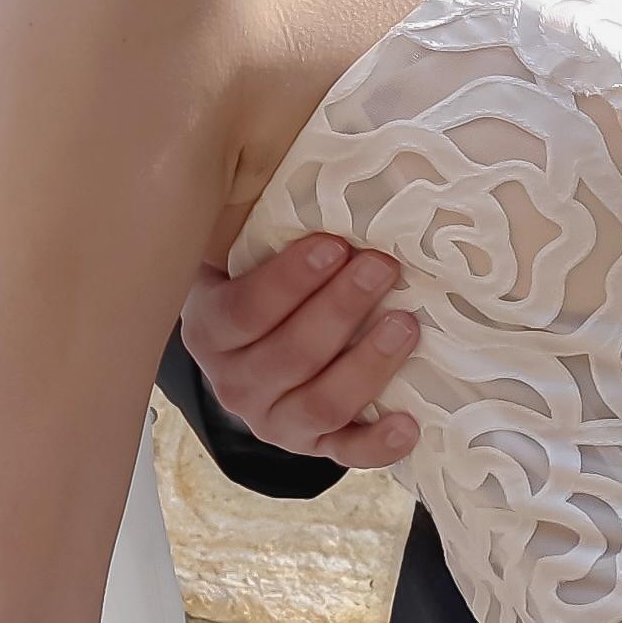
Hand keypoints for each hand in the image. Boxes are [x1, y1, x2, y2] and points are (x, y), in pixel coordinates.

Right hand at [181, 233, 419, 469]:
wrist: (246, 350)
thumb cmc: (255, 279)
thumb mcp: (238, 250)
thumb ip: (261, 220)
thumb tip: (319, 168)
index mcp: (211, 329)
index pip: (246, 310)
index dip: (291, 280)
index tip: (336, 243)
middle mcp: (234, 383)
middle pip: (289, 354)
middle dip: (342, 309)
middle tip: (384, 267)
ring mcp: (273, 420)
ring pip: (321, 403)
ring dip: (367, 364)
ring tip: (406, 324)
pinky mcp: (312, 446)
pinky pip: (345, 454)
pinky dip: (378, 445)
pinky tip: (410, 423)